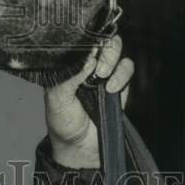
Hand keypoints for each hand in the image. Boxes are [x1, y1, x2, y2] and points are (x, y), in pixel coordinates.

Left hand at [44, 35, 133, 168]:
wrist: (81, 147)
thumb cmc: (63, 121)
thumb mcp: (57, 98)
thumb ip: (68, 76)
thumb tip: (86, 59)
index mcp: (69, 62)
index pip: (78, 37)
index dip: (84, 37)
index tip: (85, 47)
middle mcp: (86, 63)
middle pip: (100, 37)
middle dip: (102, 46)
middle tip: (96, 65)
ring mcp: (104, 72)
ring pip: (116, 47)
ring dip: (112, 58)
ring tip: (102, 75)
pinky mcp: (120, 84)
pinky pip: (127, 67)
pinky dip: (122, 74)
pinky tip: (112, 87)